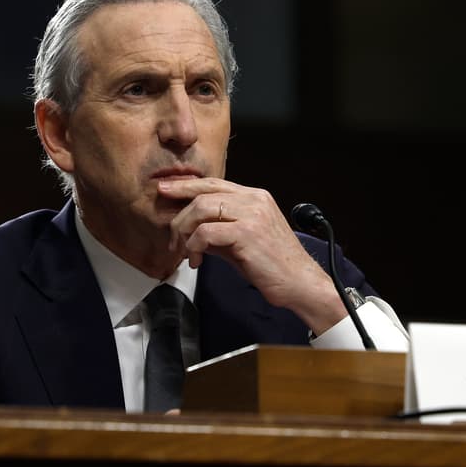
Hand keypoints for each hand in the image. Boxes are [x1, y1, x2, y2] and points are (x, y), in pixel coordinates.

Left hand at [157, 177, 346, 334]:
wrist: (300, 283)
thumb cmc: (273, 266)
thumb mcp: (242, 242)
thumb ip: (219, 231)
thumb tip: (191, 231)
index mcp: (255, 197)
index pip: (214, 183)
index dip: (186, 186)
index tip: (165, 190)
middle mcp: (254, 200)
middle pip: (203, 194)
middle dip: (179, 214)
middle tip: (170, 235)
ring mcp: (252, 214)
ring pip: (202, 209)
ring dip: (185, 232)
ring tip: (184, 252)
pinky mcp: (247, 233)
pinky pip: (206, 232)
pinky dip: (195, 246)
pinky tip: (197, 261)